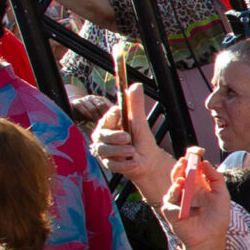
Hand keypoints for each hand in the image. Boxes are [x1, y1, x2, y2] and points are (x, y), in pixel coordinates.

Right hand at [91, 82, 169, 197]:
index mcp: (109, 124)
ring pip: (104, 150)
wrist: (148, 161)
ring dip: (119, 151)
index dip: (110, 116)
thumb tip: (136, 85)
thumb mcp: (140, 122)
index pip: (105, 118)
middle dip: (114, 136)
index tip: (119, 112)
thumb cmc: (142, 140)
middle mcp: (103, 137)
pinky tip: (133, 162)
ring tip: (132, 151)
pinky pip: (112, 164)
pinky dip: (124, 164)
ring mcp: (104, 151)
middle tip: (127, 137)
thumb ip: (135, 105)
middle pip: (101, 135)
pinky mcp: (108, 164)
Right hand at [159, 149, 230, 249]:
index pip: (190, 168)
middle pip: (177, 175)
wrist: (212, 236)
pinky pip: (174, 209)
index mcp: (197, 184)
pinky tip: (198, 212)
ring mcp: (177, 202)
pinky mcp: (172, 214)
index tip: (195, 151)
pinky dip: (186, 210)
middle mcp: (185, 191)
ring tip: (182, 182)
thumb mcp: (221, 194)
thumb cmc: (217, 216)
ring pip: (171, 190)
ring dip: (176, 186)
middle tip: (184, 161)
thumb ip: (215, 177)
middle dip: (180, 168)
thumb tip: (205, 162)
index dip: (191, 159)